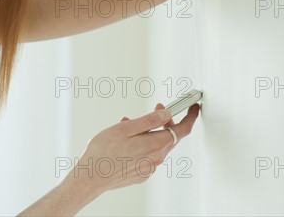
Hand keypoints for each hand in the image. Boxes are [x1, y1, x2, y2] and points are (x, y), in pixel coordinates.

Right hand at [74, 102, 199, 194]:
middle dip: (166, 120)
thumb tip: (166, 114)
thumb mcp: (126, 128)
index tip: (194, 107)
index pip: (183, 129)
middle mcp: (156, 159)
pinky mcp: (141, 174)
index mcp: (155, 145)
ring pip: (157, 144)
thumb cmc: (103, 152)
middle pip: (170, 136)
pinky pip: (148, 154)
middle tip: (156, 107)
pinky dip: (143, 143)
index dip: (190, 116)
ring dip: (150, 131)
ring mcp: (149, 168)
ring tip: (130, 123)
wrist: (90, 178)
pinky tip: (127, 140)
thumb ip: (149, 121)